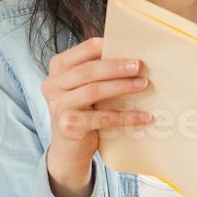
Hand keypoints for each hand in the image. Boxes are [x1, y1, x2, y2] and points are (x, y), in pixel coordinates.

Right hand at [40, 36, 152, 196]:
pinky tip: (143, 116)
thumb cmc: (82, 112)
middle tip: (139, 66)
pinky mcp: (69, 125)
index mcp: (58, 68)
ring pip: (93, 91)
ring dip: (121, 87)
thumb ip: (98, 72)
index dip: (107, 47)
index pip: (84, 50)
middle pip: (88, 70)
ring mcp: (59, 105)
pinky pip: (102, 118)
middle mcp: (53, 84)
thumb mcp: (85, 88)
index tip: (130, 46)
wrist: (69, 149)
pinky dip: (125, 116)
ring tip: (143, 85)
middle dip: (116, 67)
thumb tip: (132, 57)